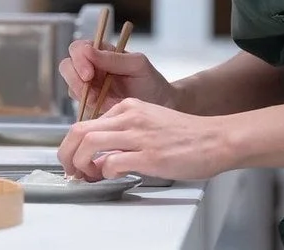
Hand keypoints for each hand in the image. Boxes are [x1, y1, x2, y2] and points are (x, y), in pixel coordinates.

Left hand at [57, 98, 230, 181]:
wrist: (216, 138)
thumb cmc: (187, 135)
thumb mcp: (151, 121)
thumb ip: (127, 131)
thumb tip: (104, 153)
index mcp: (129, 108)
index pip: (87, 122)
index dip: (74, 145)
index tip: (75, 160)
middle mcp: (130, 117)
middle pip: (80, 130)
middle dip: (67, 153)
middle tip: (69, 170)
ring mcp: (139, 135)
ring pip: (89, 143)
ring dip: (80, 163)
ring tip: (85, 175)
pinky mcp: (149, 155)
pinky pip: (112, 162)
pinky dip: (103, 172)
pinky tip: (111, 176)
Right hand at [60, 40, 177, 116]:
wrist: (160, 107)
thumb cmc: (151, 81)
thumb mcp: (137, 65)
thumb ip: (114, 58)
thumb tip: (88, 50)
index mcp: (102, 52)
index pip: (78, 48)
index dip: (79, 60)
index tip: (89, 74)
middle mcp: (92, 67)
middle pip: (67, 66)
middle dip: (74, 78)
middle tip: (91, 91)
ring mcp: (89, 86)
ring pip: (70, 86)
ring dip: (81, 94)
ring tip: (100, 102)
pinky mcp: (90, 104)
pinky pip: (78, 104)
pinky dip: (85, 107)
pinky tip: (101, 109)